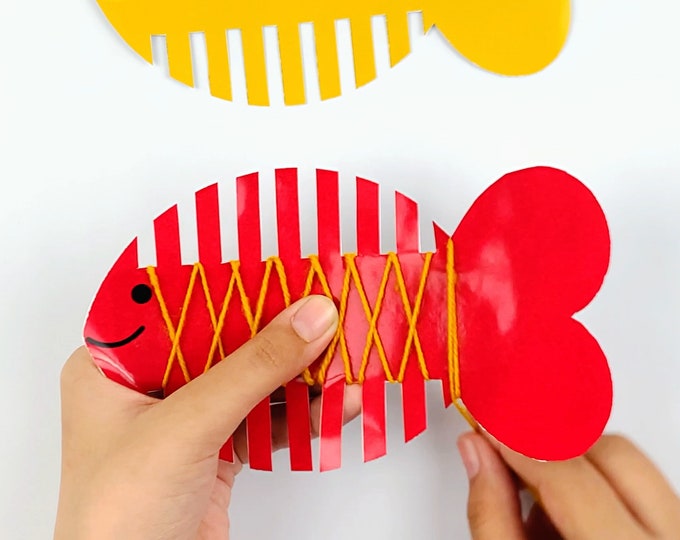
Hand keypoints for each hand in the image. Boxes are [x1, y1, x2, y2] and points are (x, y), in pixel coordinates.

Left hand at [54, 296, 360, 539]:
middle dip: (276, 326)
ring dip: (300, 370)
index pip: (176, 302)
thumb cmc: (119, 518)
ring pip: (251, 378)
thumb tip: (310, 317)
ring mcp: (186, 420)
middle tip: (323, 304)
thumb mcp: (186, 427)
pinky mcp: (217, 451)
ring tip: (343, 351)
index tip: (280, 263)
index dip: (229, 279)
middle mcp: (148, 386)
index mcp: (112, 364)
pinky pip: (266, 418)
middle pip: (223, 339)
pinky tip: (337, 402)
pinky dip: (304, 412)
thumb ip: (252, 369)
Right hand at [458, 432, 679, 539]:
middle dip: (552, 447)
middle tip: (511, 460)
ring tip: (545, 512)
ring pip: (634, 466)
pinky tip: (575, 525)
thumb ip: (491, 514)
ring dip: (578, 469)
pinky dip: (603, 490)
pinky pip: (648, 489)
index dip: (519, 442)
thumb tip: (476, 453)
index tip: (488, 427)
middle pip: (613, 455)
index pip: (570, 476)